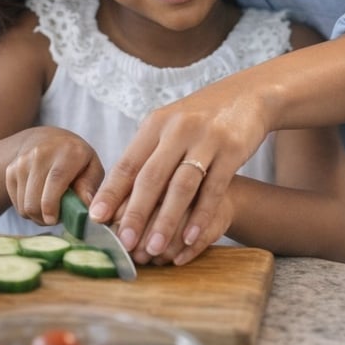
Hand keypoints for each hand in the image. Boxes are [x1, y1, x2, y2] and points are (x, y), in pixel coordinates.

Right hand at [5, 127, 103, 225]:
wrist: (48, 140)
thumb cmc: (77, 159)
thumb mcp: (92, 168)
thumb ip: (90, 186)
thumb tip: (86, 205)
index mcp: (68, 151)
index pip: (55, 179)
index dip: (51, 204)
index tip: (53, 220)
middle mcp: (41, 153)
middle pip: (34, 198)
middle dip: (44, 217)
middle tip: (57, 218)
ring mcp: (23, 161)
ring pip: (24, 205)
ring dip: (36, 216)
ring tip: (50, 209)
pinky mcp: (11, 170)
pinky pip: (16, 203)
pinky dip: (27, 210)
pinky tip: (39, 201)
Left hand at [88, 77, 267, 261]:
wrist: (248, 95)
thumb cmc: (201, 118)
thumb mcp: (170, 126)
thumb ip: (147, 154)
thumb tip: (116, 194)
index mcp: (155, 123)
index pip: (128, 162)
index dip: (111, 192)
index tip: (96, 218)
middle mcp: (177, 129)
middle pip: (151, 177)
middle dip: (135, 213)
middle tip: (123, 242)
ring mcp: (205, 139)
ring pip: (181, 186)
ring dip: (166, 220)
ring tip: (155, 248)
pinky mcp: (231, 150)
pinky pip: (213, 189)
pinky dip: (200, 216)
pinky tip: (190, 238)